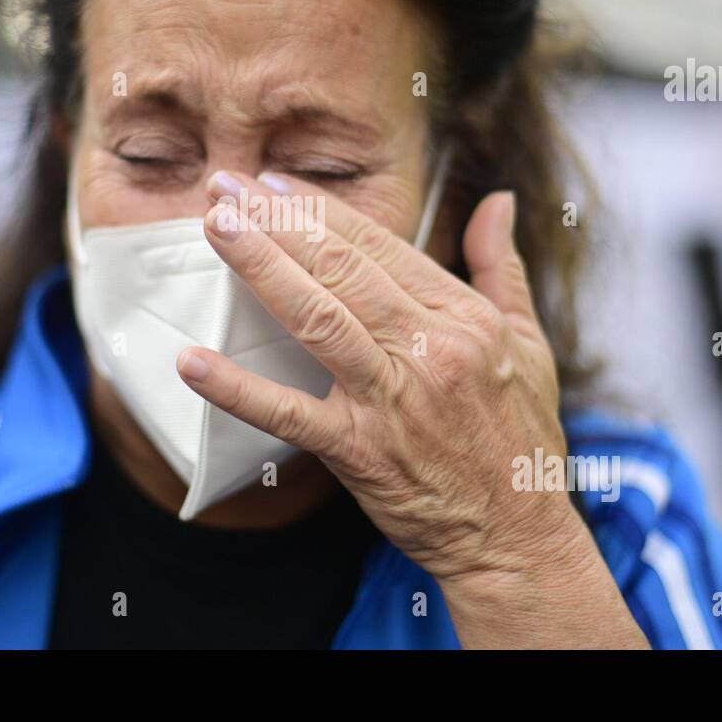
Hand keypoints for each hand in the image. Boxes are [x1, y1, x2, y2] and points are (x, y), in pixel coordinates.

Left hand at [175, 169, 647, 647]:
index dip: (320, 209)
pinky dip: (238, 388)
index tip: (273, 183)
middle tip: (224, 185)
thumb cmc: (519, 437)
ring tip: (216, 227)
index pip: (380, 245)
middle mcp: (429, 348)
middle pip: (341, 266)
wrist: (516, 538)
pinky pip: (289, 413)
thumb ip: (503, 266)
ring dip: (260, 267)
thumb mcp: (528, 342)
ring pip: (317, 317)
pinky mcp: (361, 452)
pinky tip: (193, 361)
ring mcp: (393, 400)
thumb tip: (499, 200)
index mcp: (464, 316)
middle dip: (278, 219)